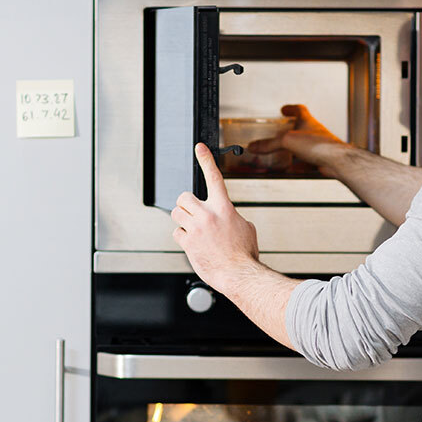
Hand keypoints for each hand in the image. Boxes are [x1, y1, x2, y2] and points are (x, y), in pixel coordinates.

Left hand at [171, 143, 259, 291]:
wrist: (239, 274)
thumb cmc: (244, 254)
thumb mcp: (246, 228)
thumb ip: (231, 216)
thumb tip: (225, 217)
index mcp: (224, 208)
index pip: (214, 177)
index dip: (206, 160)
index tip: (199, 148)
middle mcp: (208, 215)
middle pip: (184, 197)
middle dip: (186, 205)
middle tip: (193, 213)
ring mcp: (196, 228)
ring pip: (176, 214)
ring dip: (182, 220)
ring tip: (193, 229)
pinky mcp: (188, 242)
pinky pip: (176, 233)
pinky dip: (182, 237)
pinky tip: (193, 244)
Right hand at [246, 104, 351, 175]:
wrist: (336, 161)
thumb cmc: (319, 145)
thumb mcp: (287, 141)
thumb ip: (269, 144)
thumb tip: (255, 146)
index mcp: (308, 122)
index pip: (300, 110)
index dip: (291, 108)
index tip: (284, 109)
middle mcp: (315, 132)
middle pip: (303, 127)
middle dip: (292, 129)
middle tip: (283, 131)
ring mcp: (319, 146)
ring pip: (305, 145)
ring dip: (295, 148)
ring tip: (284, 152)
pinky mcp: (321, 159)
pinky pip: (307, 160)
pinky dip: (298, 164)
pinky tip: (293, 168)